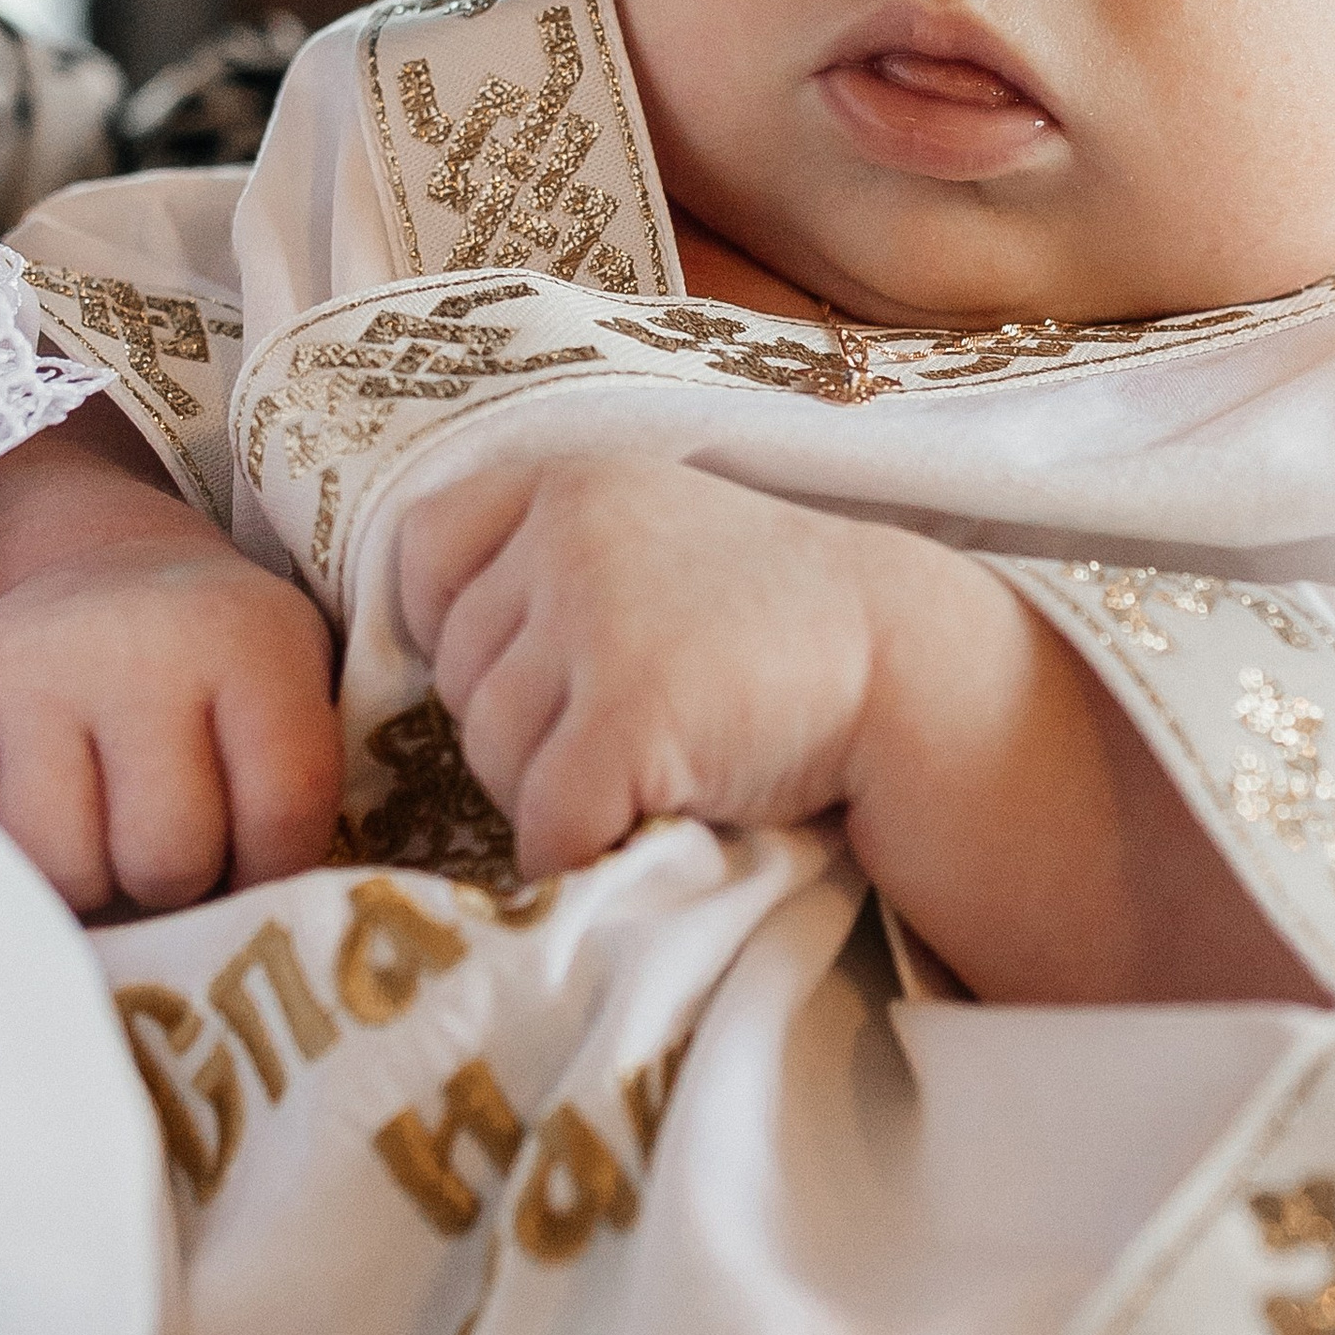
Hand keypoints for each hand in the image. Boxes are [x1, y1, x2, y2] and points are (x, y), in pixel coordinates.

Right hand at [0, 469, 341, 912]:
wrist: (106, 568)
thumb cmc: (221, 659)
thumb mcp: (302, 683)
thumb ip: (304, 785)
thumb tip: (272, 920)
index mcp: (246, 638)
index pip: (282, 813)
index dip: (277, 870)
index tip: (262, 861)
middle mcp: (135, 645)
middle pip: (165, 857)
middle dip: (182, 879)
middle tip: (182, 847)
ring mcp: (30, 671)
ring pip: (65, 869)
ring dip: (98, 880)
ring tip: (116, 832)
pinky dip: (23, 859)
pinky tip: (58, 815)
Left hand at [400, 452, 916, 877]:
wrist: (911, 667)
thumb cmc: (781, 627)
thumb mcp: (661, 542)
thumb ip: (557, 563)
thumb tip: (427, 654)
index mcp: (573, 484)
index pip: (423, 552)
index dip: (453, 629)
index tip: (532, 670)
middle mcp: (572, 534)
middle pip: (458, 677)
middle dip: (521, 729)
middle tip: (624, 737)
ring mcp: (599, 620)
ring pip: (492, 756)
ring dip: (554, 795)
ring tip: (652, 773)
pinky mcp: (629, 713)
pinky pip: (547, 820)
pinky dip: (586, 850)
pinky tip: (652, 823)